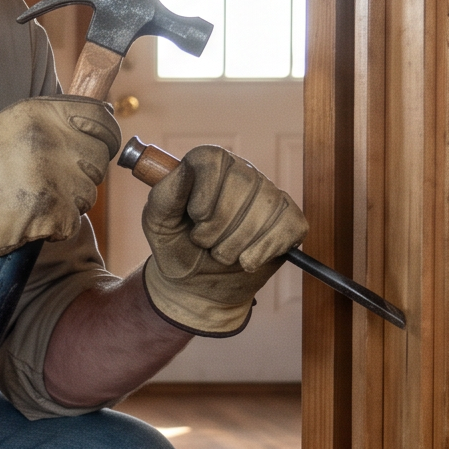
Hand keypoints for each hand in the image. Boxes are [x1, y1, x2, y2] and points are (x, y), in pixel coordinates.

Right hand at [0, 97, 119, 264]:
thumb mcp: (8, 127)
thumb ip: (50, 121)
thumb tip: (99, 118)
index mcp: (39, 114)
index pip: (99, 117)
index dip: (105, 134)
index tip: (99, 144)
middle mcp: (49, 140)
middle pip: (99, 158)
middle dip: (83, 173)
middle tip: (55, 181)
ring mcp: (53, 177)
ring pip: (89, 193)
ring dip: (69, 201)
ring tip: (36, 198)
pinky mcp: (53, 211)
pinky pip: (73, 221)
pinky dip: (56, 226)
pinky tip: (32, 218)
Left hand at [139, 145, 307, 335]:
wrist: (196, 287)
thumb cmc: (175, 249)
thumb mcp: (158, 224)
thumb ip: (165, 195)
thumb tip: (186, 169)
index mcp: (207, 164)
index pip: (215, 160)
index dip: (205, 195)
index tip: (194, 219)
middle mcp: (241, 172)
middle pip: (244, 184)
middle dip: (218, 228)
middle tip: (204, 242)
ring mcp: (269, 195)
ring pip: (267, 208)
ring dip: (236, 245)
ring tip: (221, 253)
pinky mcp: (289, 221)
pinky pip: (290, 227)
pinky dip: (263, 252)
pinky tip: (246, 259)